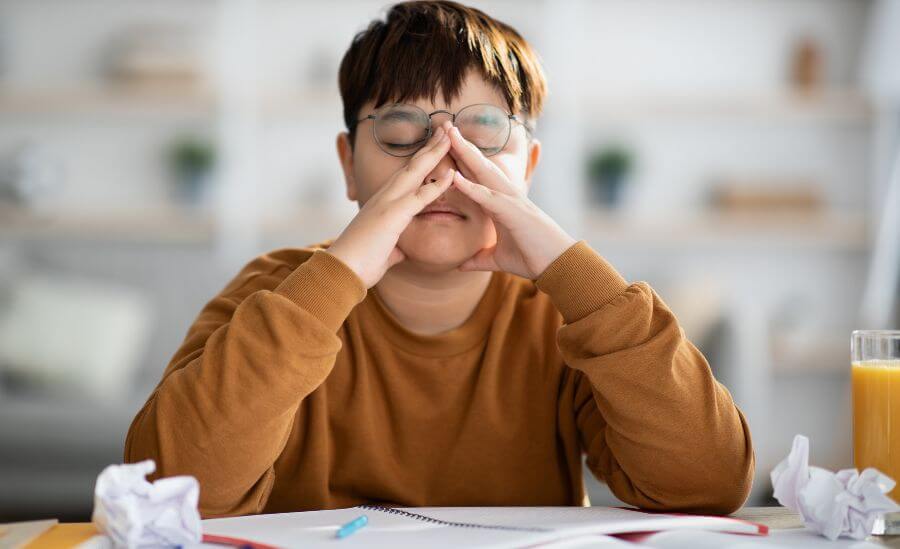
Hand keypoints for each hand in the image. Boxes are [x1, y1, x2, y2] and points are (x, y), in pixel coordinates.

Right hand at [326, 126, 453, 287]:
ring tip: (450, 135)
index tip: (437, 144)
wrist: (341, 272)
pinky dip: (436, 185)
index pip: (407, 176)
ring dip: (434, 153)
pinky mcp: (392, 216)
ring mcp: (387, 203)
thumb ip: (393, 246)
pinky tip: (451, 174)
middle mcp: (384, 197)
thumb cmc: (360, 264)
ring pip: (415, 171)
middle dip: (430, 145)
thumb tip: (399, 250)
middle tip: (446, 126)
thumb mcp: (382, 252)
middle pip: (412, 165)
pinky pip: (419, 197)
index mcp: (382, 203)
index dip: (423, 159)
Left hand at [447, 125, 576, 279]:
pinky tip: (456, 177)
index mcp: (501, 204)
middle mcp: (506, 197)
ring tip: (450, 136)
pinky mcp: (514, 213)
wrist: (559, 267)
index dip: (462, 160)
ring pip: (485, 173)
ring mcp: (511, 202)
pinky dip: (472, 188)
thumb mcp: (498, 259)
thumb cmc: (533, 259)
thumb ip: (480, 259)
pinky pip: (489, 198)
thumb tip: (461, 265)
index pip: (478, 177)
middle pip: (480, 166)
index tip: (446, 144)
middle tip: (445, 125)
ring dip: (466, 155)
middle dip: (463, 146)